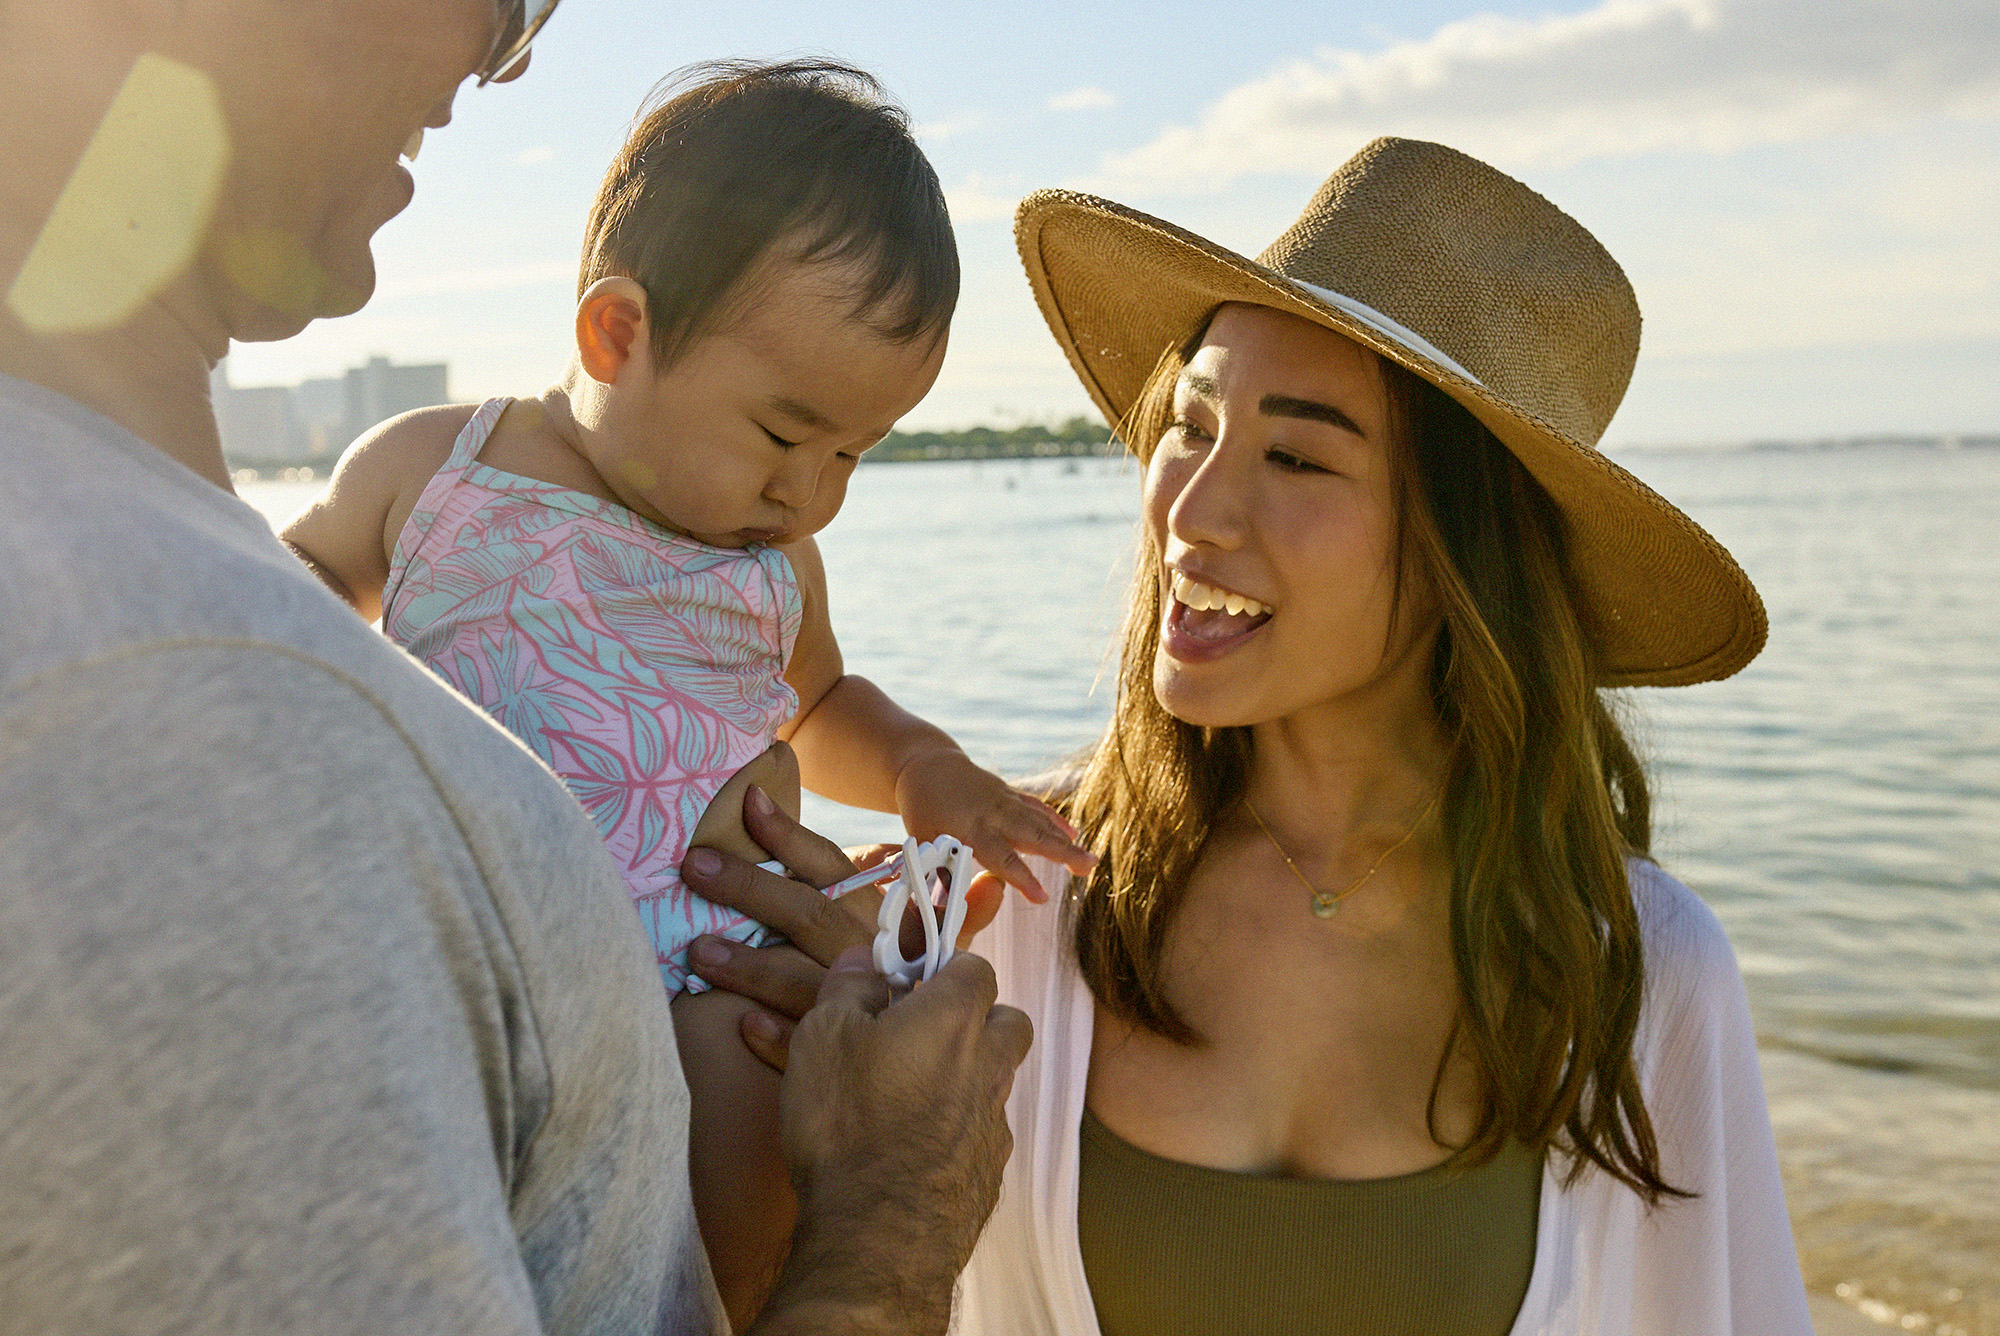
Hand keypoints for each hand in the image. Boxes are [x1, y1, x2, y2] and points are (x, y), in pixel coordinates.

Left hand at [683, 788, 1004, 1070]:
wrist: (932, 1088)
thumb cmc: (926, 1004)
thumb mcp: (945, 957)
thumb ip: (960, 916)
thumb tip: (991, 879)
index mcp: (878, 924)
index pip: (831, 870)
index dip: (790, 836)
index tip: (749, 802)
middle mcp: (863, 958)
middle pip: (804, 914)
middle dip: (748, 887)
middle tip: (694, 865)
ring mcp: (849, 1010)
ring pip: (794, 981)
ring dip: (746, 966)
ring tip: (695, 953)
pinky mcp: (835, 1062)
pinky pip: (803, 1050)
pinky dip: (775, 1040)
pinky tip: (743, 1027)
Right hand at [752, 946, 1030, 1335]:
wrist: (876, 1236)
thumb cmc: (847, 1125)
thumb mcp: (823, 1036)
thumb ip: (849, 986)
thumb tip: (866, 960)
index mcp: (954, 1019)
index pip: (975, 966)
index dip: (943, 965)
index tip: (908, 977)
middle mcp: (988, 1065)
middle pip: (1006, 1021)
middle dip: (974, 1017)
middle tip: (922, 1032)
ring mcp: (994, 1121)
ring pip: (997, 1078)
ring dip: (966, 1073)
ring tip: (909, 1091)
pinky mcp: (989, 1171)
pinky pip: (983, 1131)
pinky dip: (958, 1127)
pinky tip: (915, 1144)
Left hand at [894, 749, 1094, 904]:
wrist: (928, 765)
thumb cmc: (922, 808)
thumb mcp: (921, 841)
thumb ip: (938, 872)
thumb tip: (948, 905)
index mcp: (971, 828)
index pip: (1001, 858)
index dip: (1022, 879)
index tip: (1042, 897)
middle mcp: (993, 813)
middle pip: (1033, 835)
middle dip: (1063, 853)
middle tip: (1088, 868)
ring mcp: (1004, 800)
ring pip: (1040, 821)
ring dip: (1066, 841)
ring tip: (1089, 862)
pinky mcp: (1009, 793)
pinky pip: (1037, 807)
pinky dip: (1057, 820)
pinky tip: (1074, 835)